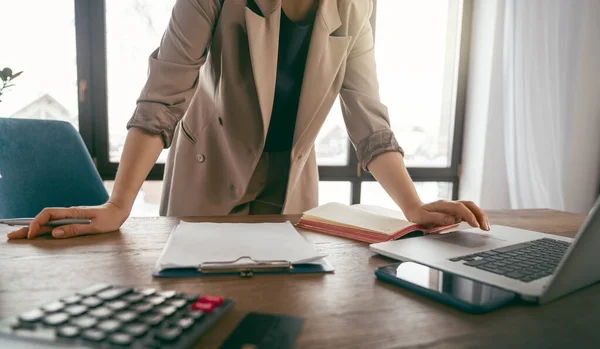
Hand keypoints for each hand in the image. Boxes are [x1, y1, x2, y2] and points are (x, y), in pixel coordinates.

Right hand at [7, 202, 128, 239]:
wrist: (118, 211)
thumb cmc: (110, 219)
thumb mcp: (95, 226)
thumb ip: (75, 229)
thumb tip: (54, 233)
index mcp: (72, 213)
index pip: (48, 214)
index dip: (36, 224)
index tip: (31, 235)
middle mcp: (68, 214)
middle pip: (43, 219)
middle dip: (27, 227)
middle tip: (11, 236)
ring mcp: (69, 217)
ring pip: (47, 223)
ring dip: (32, 229)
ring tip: (17, 236)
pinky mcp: (72, 221)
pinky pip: (54, 225)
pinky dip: (42, 229)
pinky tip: (35, 234)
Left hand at [404, 200, 489, 230]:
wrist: (415, 209)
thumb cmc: (418, 214)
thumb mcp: (423, 217)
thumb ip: (437, 218)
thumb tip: (452, 219)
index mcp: (443, 204)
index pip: (460, 208)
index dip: (469, 215)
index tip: (475, 224)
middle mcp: (451, 204)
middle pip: (469, 205)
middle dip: (479, 215)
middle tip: (485, 227)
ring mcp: (454, 208)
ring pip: (471, 208)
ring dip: (480, 216)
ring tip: (486, 227)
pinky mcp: (456, 212)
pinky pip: (469, 213)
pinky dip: (477, 218)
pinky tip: (481, 225)